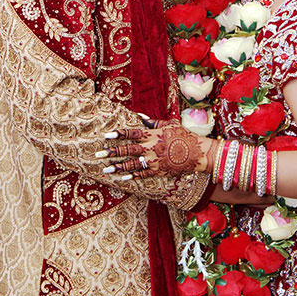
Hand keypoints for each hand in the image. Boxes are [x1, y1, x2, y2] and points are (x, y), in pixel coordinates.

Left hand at [98, 118, 215, 178]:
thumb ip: (153, 122)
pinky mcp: (159, 171)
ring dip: (117, 167)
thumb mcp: (169, 124)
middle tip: (98, 154)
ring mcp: (154, 161)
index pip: (132, 133)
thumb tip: (139, 117)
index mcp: (153, 134)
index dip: (118, 134)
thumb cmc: (184, 136)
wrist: (198, 153)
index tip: (106, 136)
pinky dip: (132, 176)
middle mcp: (151, 148)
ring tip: (106, 169)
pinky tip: (123, 178)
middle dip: (112, 152)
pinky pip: (143, 174)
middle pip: (127, 150)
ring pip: (132, 164)